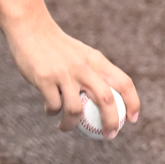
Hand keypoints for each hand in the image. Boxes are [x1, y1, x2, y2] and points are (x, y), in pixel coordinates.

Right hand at [5, 21, 138, 138]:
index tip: (132, 120)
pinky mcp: (44, 78)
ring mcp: (64, 73)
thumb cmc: (58, 46)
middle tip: (109, 136)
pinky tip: (49, 111)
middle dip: (111, 122)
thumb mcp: (82, 55)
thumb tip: (106, 101)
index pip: (124, 82)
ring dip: (71, 124)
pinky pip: (53, 105)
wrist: (31, 27)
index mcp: (97, 60)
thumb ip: (93, 73)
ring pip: (75, 110)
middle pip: (106, 99)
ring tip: (65, 127)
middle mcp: (84, 67)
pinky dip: (52, 112)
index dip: (133, 102)